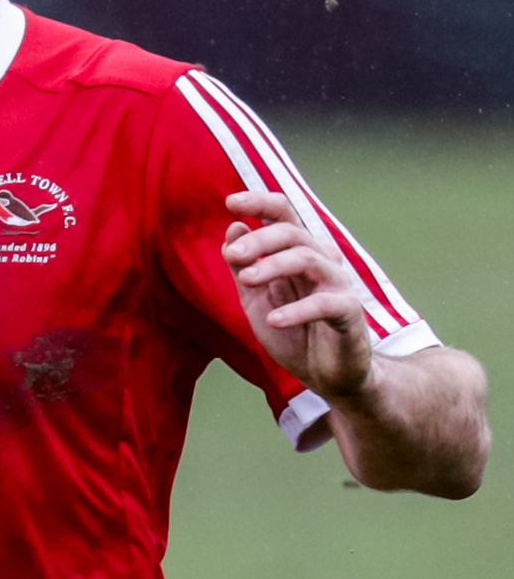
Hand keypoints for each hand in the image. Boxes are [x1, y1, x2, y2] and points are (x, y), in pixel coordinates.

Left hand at [222, 190, 373, 399]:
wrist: (326, 376)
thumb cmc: (292, 333)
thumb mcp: (255, 299)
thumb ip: (243, 266)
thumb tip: (233, 228)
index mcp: (297, 253)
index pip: (283, 215)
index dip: (259, 203)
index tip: (230, 202)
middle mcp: (320, 261)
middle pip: (292, 232)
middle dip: (259, 240)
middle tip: (233, 255)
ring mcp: (337, 285)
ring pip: (308, 259)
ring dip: (273, 266)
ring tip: (248, 280)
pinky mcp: (349, 312)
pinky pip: (325, 303)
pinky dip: (297, 310)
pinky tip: (273, 320)